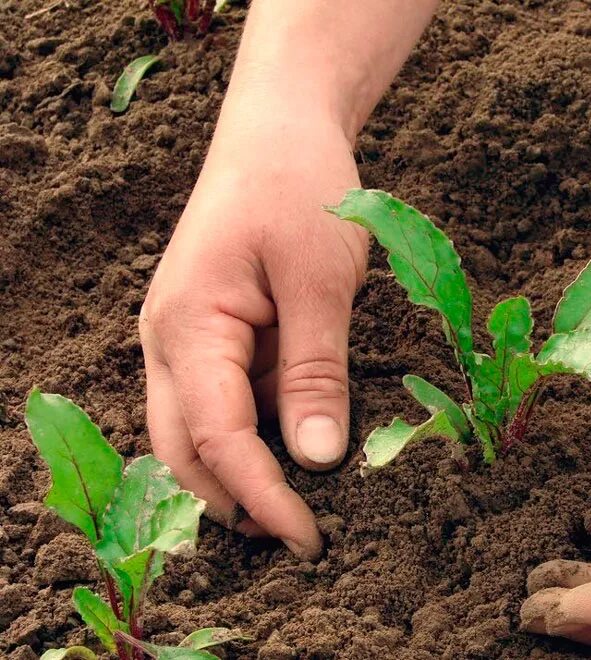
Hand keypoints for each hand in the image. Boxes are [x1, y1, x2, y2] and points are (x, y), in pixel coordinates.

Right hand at [139, 122, 366, 558]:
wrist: (280, 130)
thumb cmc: (299, 189)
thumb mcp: (320, 282)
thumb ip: (315, 373)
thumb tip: (317, 460)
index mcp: (188, 328)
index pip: (216, 438)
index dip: (261, 495)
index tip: (308, 536)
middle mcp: (171, 342)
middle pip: (186, 448)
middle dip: (236, 499)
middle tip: (299, 537)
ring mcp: (188, 339)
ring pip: (202, 429)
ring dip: (245, 471)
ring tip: (303, 504)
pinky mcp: (216, 334)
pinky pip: (228, 398)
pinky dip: (258, 432)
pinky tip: (299, 444)